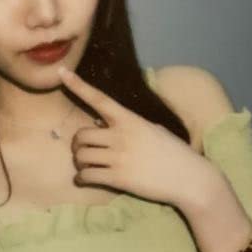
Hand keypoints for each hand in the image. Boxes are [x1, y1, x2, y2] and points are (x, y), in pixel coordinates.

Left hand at [58, 65, 215, 210]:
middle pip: (81, 135)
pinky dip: (81, 178)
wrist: (190, 178)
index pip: (99, 98)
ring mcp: (119, 157)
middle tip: (83, 151)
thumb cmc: (174, 153)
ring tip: (86, 166)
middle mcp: (121, 136)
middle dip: (78, 145)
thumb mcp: (153, 130)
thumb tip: (103, 125)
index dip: (78, 85)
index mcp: (130, 120)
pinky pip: (86, 176)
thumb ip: (128, 126)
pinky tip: (85, 179)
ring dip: (79, 162)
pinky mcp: (118, 179)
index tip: (61, 72)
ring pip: (81, 156)